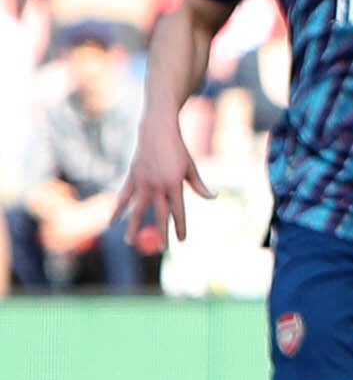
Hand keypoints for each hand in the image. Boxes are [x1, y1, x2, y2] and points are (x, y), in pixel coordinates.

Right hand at [116, 126, 206, 244]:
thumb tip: (213, 197)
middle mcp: (157, 185)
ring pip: (136, 209)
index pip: (178, 211)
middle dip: (161, 232)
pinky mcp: (132, 177)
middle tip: (163, 249)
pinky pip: (123, 196)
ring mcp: (142, 181)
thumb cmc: (178, 149)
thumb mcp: (191, 167)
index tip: (181, 240)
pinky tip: (111, 220)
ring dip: (132, 226)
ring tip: (130, 241)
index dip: (180, 226)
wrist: (158, 130)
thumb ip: (199, 185)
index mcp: (174, 184)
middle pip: (159, 213)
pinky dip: (117, 209)